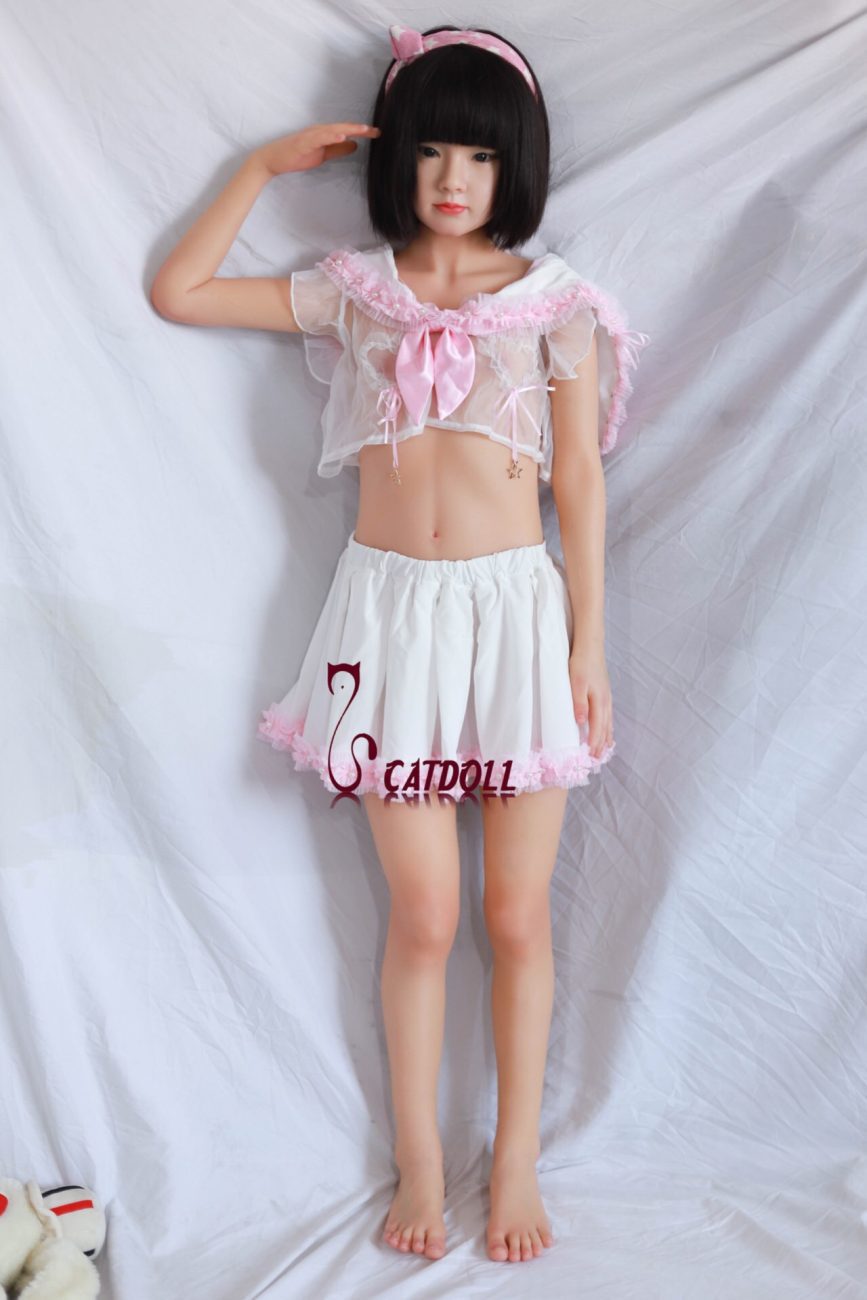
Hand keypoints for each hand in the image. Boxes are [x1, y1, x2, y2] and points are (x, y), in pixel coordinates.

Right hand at [256, 122, 380, 176]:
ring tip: (363, 130)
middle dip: (360, 129)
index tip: (377, 134)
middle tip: (376, 130)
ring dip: (348, 129)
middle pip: (343, 127)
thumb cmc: (296, 155)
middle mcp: (319, 131)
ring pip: (333, 130)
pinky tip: (341, 136)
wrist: (272, 159)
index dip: (361, 132)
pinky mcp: (303, 142)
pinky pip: (319, 138)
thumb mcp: (323, 154)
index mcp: (324, 134)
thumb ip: (338, 149)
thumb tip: (354, 145)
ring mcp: (310, 135)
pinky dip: (331, 136)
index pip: (346, 131)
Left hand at [568, 642, 613, 760]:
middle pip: (605, 727)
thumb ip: (578, 703)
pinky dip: (608, 725)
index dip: (595, 743)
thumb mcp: (576, 683)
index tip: (592, 757)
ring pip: (608, 721)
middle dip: (602, 743)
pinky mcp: (605, 691)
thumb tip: (580, 723)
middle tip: (598, 759)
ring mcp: (607, 696)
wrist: (591, 646)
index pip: (597, 727)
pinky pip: (608, 714)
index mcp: (598, 701)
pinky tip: (606, 727)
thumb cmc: (581, 663)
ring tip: (606, 748)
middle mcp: (605, 701)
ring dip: (607, 736)